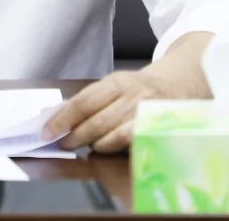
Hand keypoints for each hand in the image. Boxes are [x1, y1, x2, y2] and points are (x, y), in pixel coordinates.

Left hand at [42, 31, 213, 152]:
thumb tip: (52, 115)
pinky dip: (114, 148)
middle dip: (75, 135)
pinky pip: (131, 143)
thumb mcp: (114, 86)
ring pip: (113, 134)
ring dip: (94, 143)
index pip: (84, 100)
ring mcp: (148, 111)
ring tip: (86, 144)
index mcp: (118, 81)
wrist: (182, 85)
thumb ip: (87, 100)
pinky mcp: (158, 127)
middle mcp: (134, 94)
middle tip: (64, 142)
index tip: (47, 131)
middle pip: (96, 120)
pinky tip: (107, 147)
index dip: (62, 118)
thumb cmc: (140, 90)